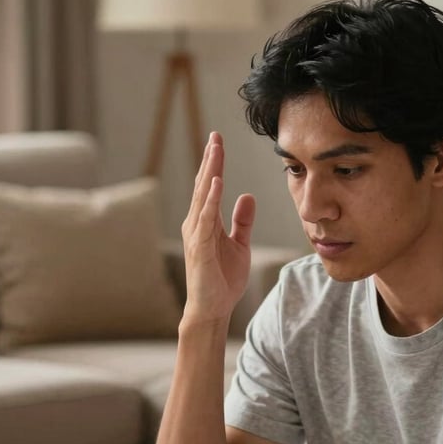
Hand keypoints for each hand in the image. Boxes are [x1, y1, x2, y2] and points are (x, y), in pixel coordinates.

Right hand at [181, 133, 255, 323]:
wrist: (213, 308)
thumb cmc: (223, 279)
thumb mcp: (239, 244)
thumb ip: (242, 221)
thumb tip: (246, 196)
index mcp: (205, 221)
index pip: (209, 186)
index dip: (214, 163)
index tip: (218, 141)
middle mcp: (196, 224)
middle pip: (203, 185)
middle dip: (210, 160)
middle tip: (215, 135)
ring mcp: (196, 235)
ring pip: (202, 196)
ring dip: (209, 172)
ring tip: (215, 150)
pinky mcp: (199, 248)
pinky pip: (206, 219)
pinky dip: (210, 200)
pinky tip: (216, 183)